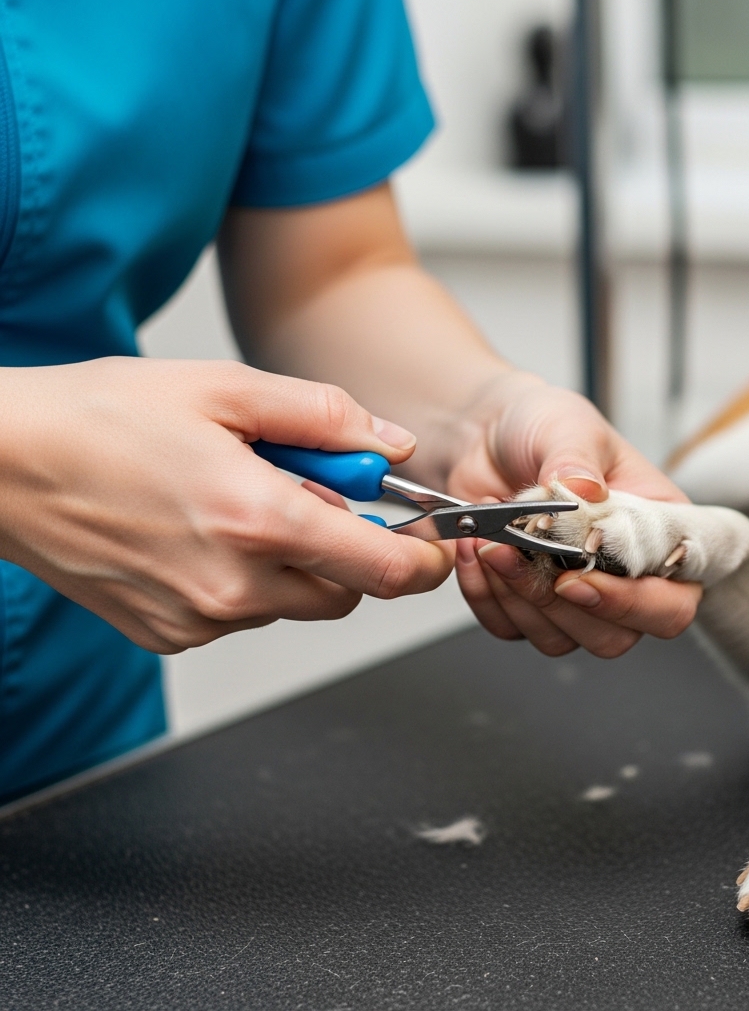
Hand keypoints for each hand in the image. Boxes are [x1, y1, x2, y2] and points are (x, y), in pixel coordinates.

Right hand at [0, 358, 452, 652]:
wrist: (1, 465)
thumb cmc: (102, 418)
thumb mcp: (225, 389)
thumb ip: (325, 416)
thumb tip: (391, 444)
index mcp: (259, 521)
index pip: (385, 572)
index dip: (423, 561)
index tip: (431, 544)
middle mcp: (234, 585)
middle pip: (347, 593)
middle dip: (351, 551)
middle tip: (313, 494)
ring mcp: (199, 618)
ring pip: (294, 603)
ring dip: (294, 562)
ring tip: (239, 502)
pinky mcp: (169, 634)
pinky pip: (242, 614)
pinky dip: (246, 580)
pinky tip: (202, 532)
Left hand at [449, 375, 700, 657]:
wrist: (482, 434)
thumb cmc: (542, 426)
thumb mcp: (567, 426)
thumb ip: (578, 457)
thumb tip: (587, 489)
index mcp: (656, 534)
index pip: (672, 601)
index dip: (634, 604)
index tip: (578, 577)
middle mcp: (622, 575)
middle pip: (616, 636)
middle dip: (561, 605)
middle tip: (519, 553)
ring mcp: (574, 595)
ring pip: (561, 640)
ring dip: (518, 597)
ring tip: (489, 542)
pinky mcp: (526, 602)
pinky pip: (510, 628)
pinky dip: (485, 596)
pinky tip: (473, 550)